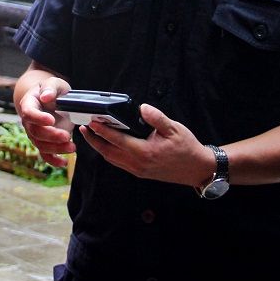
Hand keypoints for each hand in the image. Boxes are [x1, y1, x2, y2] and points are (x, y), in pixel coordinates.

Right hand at [16, 76, 74, 165]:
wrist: (51, 98)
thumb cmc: (53, 90)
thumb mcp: (54, 83)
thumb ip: (50, 88)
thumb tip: (46, 97)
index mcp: (29, 104)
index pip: (29, 113)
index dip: (38, 118)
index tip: (51, 120)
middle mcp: (29, 121)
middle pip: (35, 132)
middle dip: (51, 136)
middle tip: (67, 136)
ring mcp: (35, 133)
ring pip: (41, 145)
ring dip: (56, 149)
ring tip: (73, 148)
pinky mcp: (44, 142)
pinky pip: (45, 154)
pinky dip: (53, 160)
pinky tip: (64, 163)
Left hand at [81, 103, 210, 185]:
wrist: (196, 169)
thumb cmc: (186, 148)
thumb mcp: (174, 129)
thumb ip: (156, 118)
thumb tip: (142, 108)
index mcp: (145, 152)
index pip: (117, 140)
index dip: (102, 131)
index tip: (91, 122)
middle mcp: (138, 164)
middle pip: (108, 152)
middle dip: (94, 140)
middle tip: (83, 128)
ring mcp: (138, 170)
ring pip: (112, 159)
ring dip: (99, 148)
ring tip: (90, 135)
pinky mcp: (140, 172)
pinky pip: (119, 163)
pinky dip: (109, 154)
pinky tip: (106, 145)